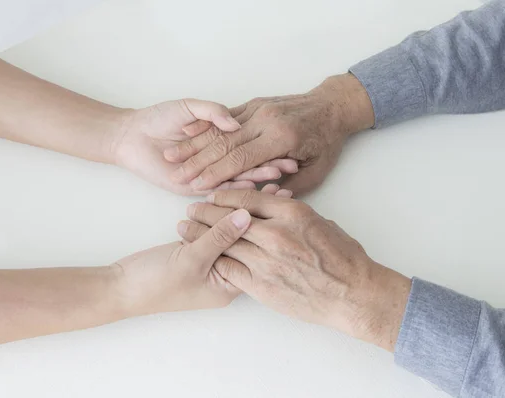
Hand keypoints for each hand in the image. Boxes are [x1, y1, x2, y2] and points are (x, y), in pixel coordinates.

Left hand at [111, 99, 298, 194]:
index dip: (269, 144)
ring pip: (239, 178)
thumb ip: (213, 112)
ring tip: (279, 178)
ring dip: (259, 178)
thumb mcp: (190, 108)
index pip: (250, 143)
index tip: (290, 144)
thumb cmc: (159, 118)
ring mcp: (210, 175)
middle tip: (293, 165)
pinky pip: (219, 191)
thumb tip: (236, 123)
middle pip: (250, 162)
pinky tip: (253, 189)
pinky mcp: (196, 189)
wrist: (133, 136)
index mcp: (221, 138)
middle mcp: (219, 158)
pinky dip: (236, 191)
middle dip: (271, 164)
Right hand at [111, 184, 290, 315]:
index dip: (271, 223)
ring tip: (267, 183)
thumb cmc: (154, 283)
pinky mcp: (198, 250)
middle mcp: (226, 273)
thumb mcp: (191, 260)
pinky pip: (217, 229)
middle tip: (281, 186)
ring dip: (245, 209)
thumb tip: (248, 214)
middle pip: (250, 240)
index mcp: (230, 284)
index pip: (258, 251)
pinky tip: (236, 191)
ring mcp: (212, 261)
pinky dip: (225, 212)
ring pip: (233, 232)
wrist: (120, 288)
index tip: (285, 197)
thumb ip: (220, 236)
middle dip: (263, 214)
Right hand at [164, 74, 373, 194]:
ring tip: (171, 156)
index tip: (194, 186)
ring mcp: (259, 108)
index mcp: (281, 137)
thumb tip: (261, 203)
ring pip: (219, 129)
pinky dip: (204, 126)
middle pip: (223, 143)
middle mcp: (266, 119)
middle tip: (174, 175)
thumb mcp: (316, 171)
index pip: (239, 159)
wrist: (333, 105)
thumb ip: (288, 187)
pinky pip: (224, 115)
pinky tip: (185, 134)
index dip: (214, 174)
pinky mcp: (254, 103)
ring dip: (194, 143)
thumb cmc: (327, 142)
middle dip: (196, 161)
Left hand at [177, 190, 410, 350]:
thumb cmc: (346, 260)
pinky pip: (229, 269)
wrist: (354, 295)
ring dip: (202, 235)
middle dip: (206, 212)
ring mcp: (267, 260)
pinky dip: (214, 261)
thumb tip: (278, 209)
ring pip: (225, 243)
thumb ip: (295, 215)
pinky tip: (202, 257)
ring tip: (186, 230)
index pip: (248, 198)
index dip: (226, 196)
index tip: (214, 195)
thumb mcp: (323, 224)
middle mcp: (276, 234)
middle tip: (191, 209)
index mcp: (292, 213)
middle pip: (230, 218)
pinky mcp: (262, 285)